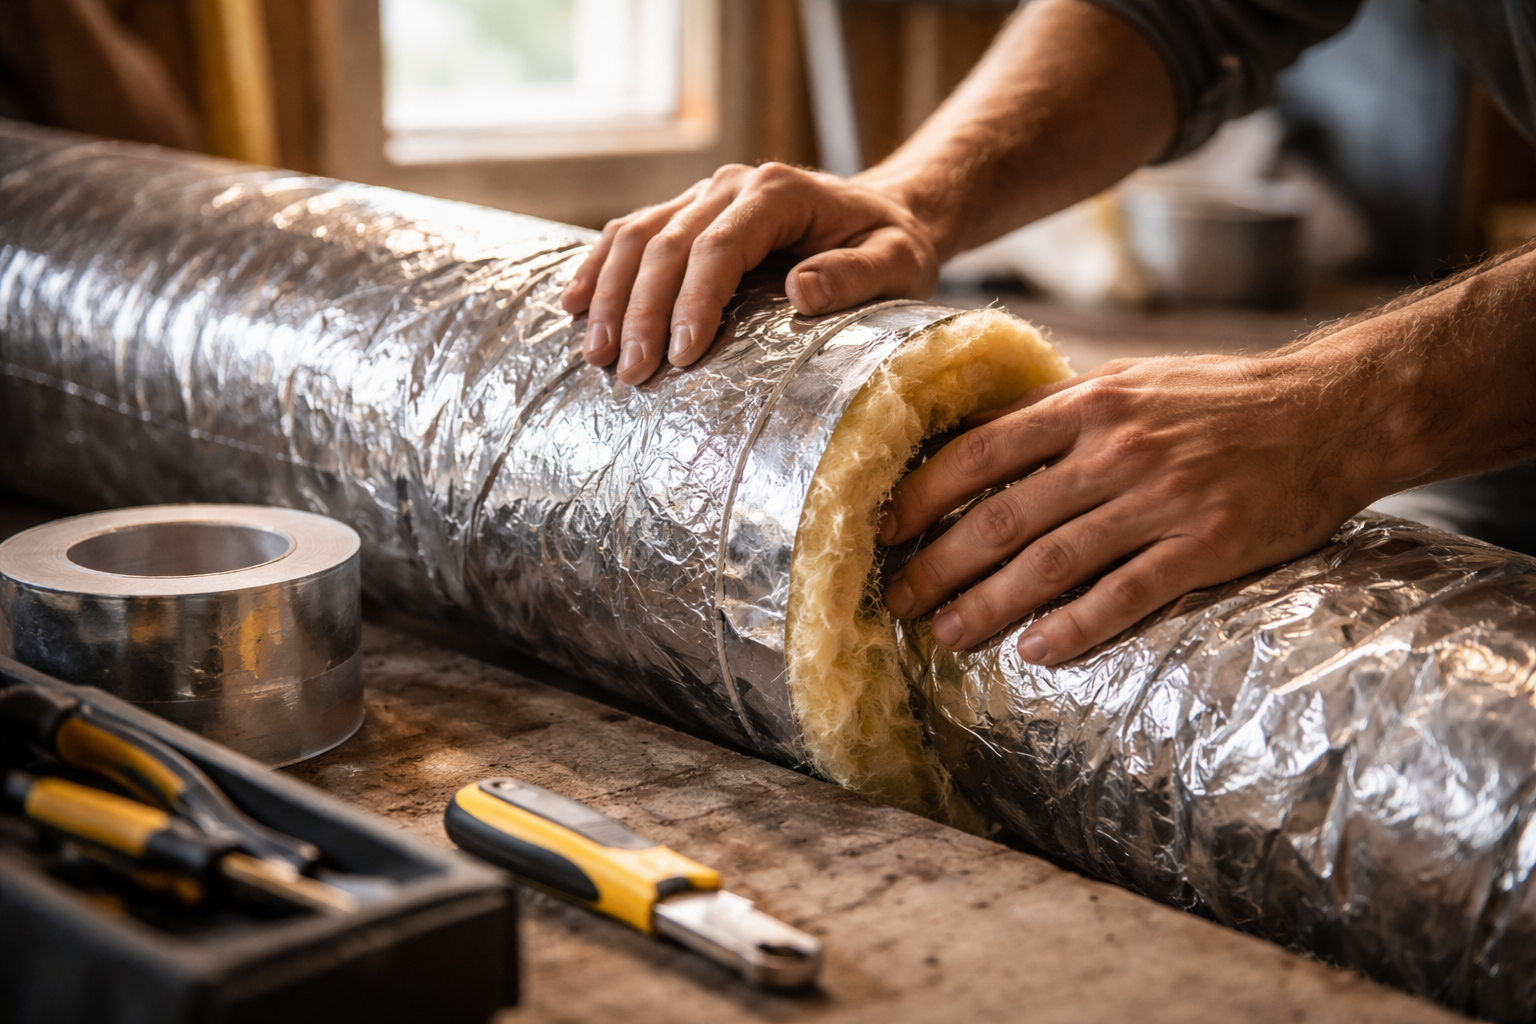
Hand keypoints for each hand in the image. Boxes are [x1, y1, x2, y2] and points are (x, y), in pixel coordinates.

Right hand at [560, 163, 940, 383]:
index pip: (718, 245)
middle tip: (631, 374)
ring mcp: (702, 195)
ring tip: (596, 356)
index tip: (683, 356)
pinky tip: (571, 307)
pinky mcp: (685, 214)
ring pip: (635, 237)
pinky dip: (597, 270)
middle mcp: (731, 186)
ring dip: (608, 296)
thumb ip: (855, 277)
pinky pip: (628, 235)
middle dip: (642, 312)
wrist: (886, 214)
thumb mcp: (896, 264)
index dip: (693, 300)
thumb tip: (801, 293)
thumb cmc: (892, 247)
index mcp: (778, 193)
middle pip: (666, 244)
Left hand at [879, 350, 1387, 664]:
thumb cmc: (1219, 400)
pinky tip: (1036, 651)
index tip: (883, 530)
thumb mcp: (1131, 383)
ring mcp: (1160, 498)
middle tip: (896, 600)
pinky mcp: (1205, 545)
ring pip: (1051, 561)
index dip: (922, 495)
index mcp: (1088, 403)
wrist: (1330, 412)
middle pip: (1002, 516)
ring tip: (946, 634)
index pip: (979, 452)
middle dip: (938, 564)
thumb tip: (980, 445)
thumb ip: (1060, 414)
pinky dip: (1075, 626)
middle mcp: (1115, 448)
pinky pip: (1124, 594)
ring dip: (988, 604)